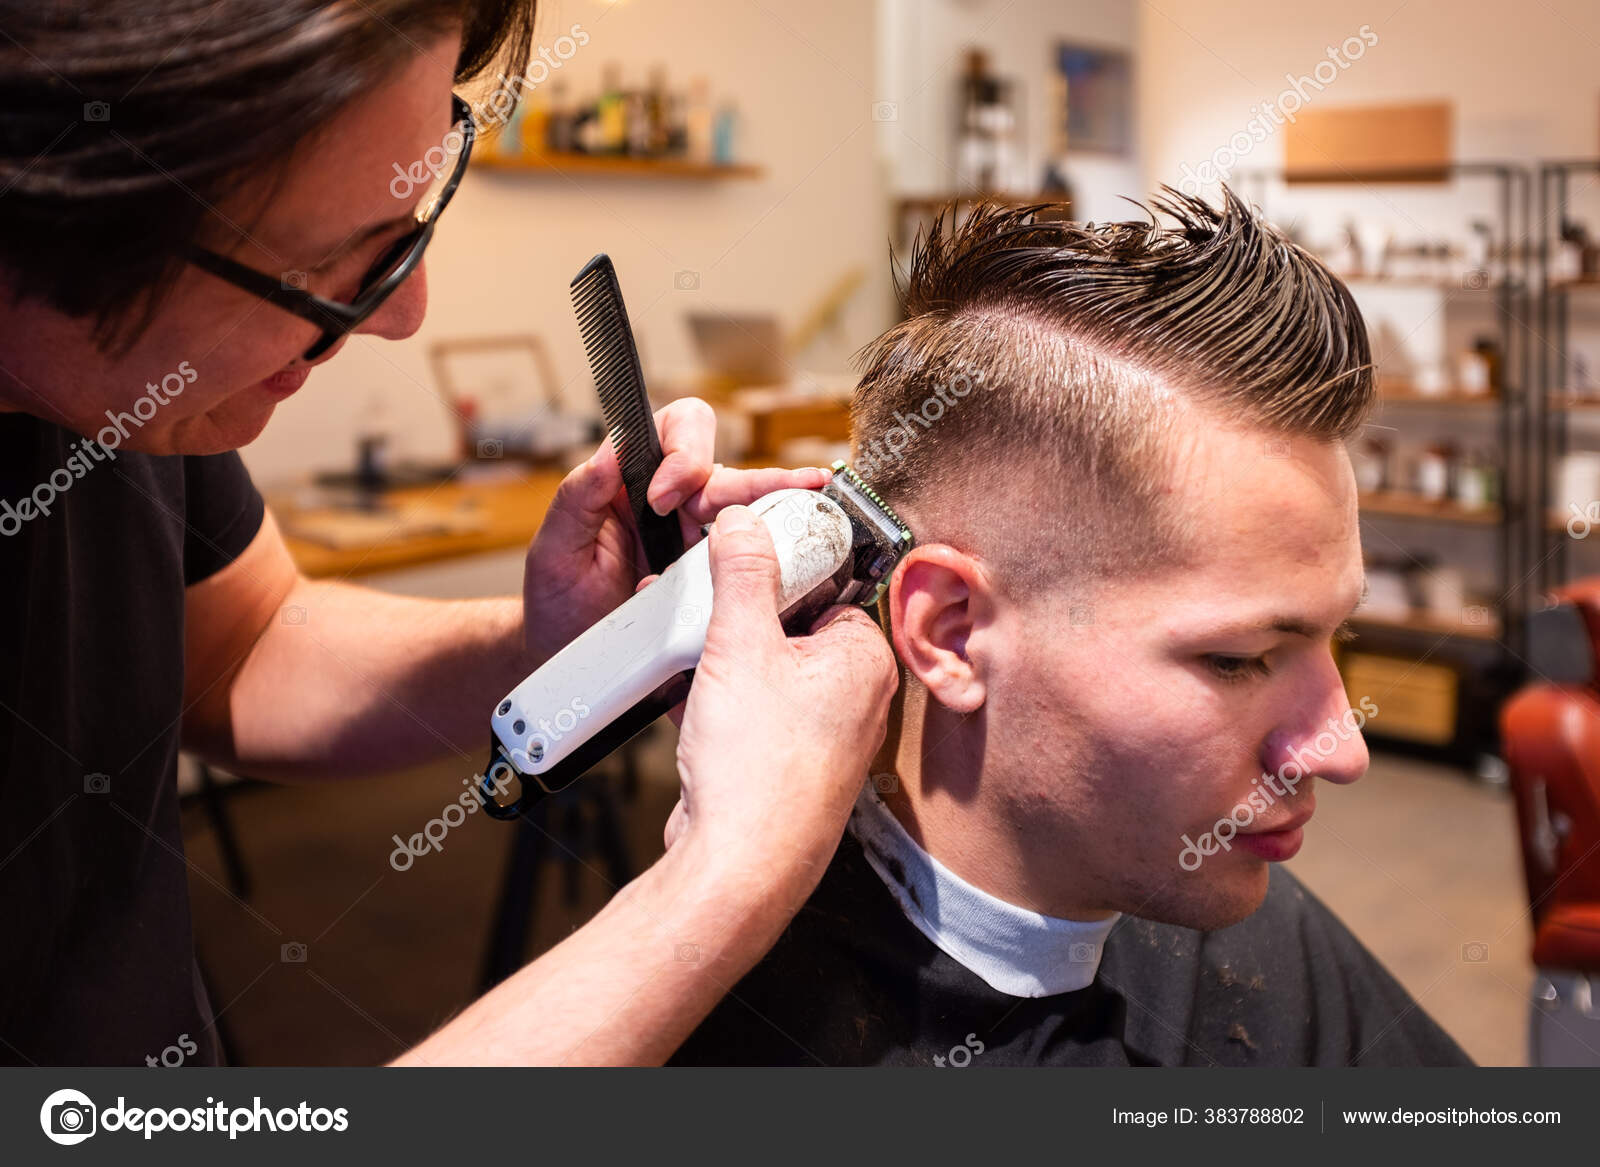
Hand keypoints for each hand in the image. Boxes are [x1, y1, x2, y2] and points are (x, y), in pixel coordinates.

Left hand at [522, 397, 829, 665]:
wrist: (573, 664)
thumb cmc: (558, 606)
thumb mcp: (554, 552)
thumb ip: (576, 498)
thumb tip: (610, 450)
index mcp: (631, 481)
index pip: (672, 430)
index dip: (681, 453)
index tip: (660, 499)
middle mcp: (670, 502)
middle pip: (722, 463)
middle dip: (738, 480)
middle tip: (722, 507)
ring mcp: (698, 537)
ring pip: (747, 504)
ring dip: (771, 500)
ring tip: (805, 493)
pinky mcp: (717, 574)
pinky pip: (754, 550)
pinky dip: (781, 537)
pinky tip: (807, 527)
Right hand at [663, 505, 898, 888]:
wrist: (736, 866)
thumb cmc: (758, 769)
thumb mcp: (741, 644)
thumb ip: (743, 574)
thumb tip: (745, 523)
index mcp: (864, 660)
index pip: (829, 584)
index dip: (780, 566)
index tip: (740, 553)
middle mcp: (853, 698)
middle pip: (791, 624)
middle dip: (739, 613)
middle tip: (700, 601)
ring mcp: (819, 735)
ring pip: (765, 669)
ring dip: (720, 655)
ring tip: (685, 647)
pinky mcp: (782, 764)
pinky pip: (749, 709)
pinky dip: (716, 697)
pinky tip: (681, 692)